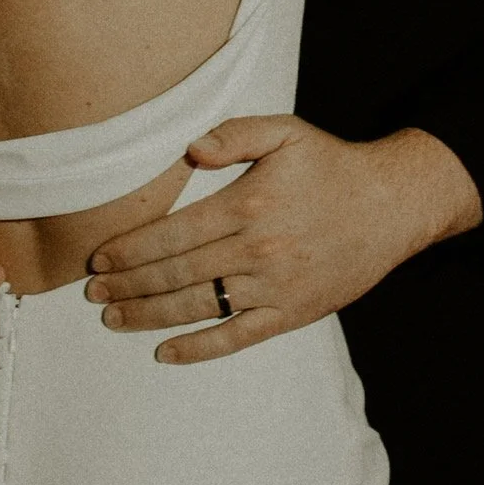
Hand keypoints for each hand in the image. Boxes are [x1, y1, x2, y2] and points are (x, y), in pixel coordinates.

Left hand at [84, 117, 481, 365]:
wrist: (392, 205)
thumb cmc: (332, 165)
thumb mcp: (285, 132)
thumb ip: (233, 134)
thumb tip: (189, 150)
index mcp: (248, 205)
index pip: (173, 233)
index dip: (131, 248)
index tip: (99, 257)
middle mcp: (257, 251)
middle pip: (176, 273)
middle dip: (128, 284)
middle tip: (91, 291)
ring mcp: (274, 288)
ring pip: (199, 306)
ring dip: (149, 316)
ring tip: (113, 317)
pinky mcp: (291, 314)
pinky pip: (237, 337)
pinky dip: (199, 348)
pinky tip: (165, 352)